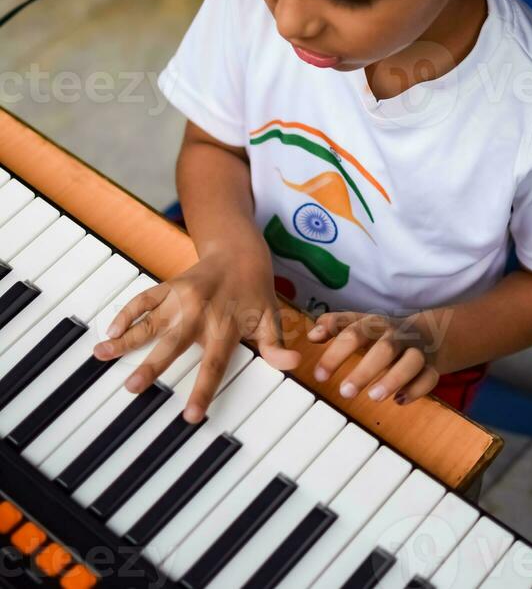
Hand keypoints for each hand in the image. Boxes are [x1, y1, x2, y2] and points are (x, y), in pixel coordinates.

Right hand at [93, 228, 300, 422]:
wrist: (239, 251)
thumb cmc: (255, 292)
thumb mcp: (270, 318)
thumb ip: (275, 345)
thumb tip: (295, 365)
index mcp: (225, 326)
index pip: (214, 364)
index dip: (203, 390)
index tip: (190, 415)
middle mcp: (200, 313)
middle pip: (174, 343)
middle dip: (152, 365)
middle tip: (132, 387)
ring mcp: (181, 298)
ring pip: (150, 321)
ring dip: (125, 338)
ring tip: (101, 353)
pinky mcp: (168, 286)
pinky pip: (144, 299)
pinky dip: (126, 312)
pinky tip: (111, 330)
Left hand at [307, 310, 440, 404]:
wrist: (429, 331)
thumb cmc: (382, 332)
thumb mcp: (358, 323)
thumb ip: (334, 326)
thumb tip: (311, 335)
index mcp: (375, 323)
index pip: (353, 332)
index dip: (335, 353)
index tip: (319, 375)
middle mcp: (396, 335)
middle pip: (383, 348)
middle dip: (364, 370)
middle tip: (344, 392)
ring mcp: (416, 350)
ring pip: (411, 361)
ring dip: (393, 379)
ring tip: (373, 397)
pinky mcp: (432, 366)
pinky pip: (429, 377)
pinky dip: (416, 389)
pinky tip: (400, 400)